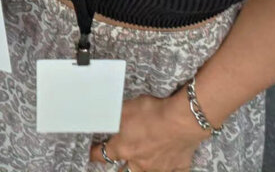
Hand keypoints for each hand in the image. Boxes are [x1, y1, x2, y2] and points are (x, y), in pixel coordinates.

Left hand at [89, 91, 208, 171]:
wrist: (181, 120)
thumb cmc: (152, 113)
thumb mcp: (124, 108)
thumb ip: (113, 116)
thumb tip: (101, 116)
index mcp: (124, 149)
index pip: (103, 155)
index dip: (94, 153)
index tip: (92, 153)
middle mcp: (139, 163)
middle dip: (119, 169)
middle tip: (116, 165)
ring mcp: (159, 167)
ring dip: (141, 170)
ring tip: (138, 166)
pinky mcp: (177, 166)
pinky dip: (169, 170)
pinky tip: (168, 166)